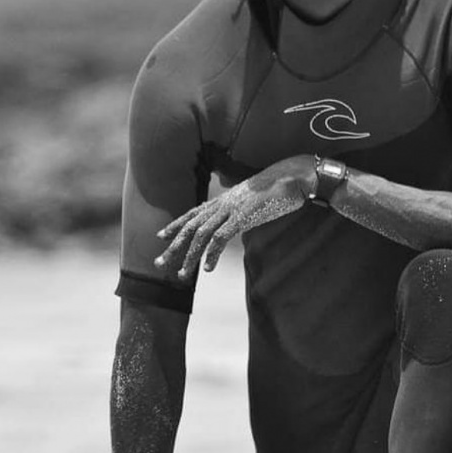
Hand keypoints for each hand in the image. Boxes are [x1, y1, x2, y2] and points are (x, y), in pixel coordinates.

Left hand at [154, 155, 313, 280]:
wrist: (292, 177)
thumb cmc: (275, 189)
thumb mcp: (251, 199)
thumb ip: (238, 208)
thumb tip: (234, 218)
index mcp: (222, 200)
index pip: (192, 214)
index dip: (175, 225)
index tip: (160, 237)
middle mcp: (221, 204)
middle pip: (190, 227)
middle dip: (173, 246)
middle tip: (159, 264)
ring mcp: (231, 209)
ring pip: (202, 235)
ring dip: (190, 256)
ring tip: (183, 275)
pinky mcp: (243, 216)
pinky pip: (222, 237)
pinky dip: (213, 253)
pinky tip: (208, 268)